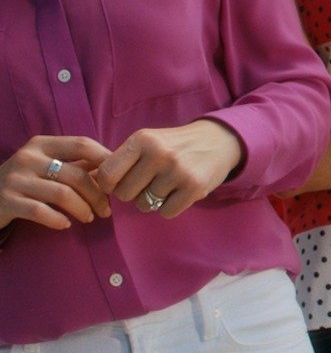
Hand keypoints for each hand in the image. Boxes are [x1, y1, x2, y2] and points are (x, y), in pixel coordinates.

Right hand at [0, 136, 112, 231]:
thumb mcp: (48, 166)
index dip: (106, 159)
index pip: (82, 144)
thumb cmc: (26, 181)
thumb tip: (115, 168)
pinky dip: (58, 219)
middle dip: (97, 194)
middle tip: (106, 210)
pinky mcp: (6, 200)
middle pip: (76, 174)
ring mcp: (15, 179)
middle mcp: (28, 157)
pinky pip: (40, 211)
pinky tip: (66, 224)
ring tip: (90, 218)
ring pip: (62, 194)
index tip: (119, 178)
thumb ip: (77, 165)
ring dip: (82, 209)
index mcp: (42, 144)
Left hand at [93, 119, 243, 218]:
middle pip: (124, 194)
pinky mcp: (194, 187)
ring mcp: (178, 171)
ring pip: (145, 205)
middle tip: (149, 183)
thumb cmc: (174, 145)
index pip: (107, 175)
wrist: (219, 141)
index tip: (121, 182)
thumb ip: (122, 159)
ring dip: (153, 201)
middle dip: (134, 193)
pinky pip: (166, 212)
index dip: (110, 185)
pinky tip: (179, 192)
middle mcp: (159, 153)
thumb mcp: (148, 141)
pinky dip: (170, 207)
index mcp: (142, 140)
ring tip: (167, 186)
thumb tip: (88, 179)